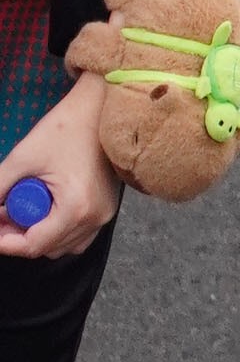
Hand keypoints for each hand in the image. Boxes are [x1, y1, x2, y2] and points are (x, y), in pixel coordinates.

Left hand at [0, 75, 118, 260]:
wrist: (99, 112)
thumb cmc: (65, 129)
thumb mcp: (23, 158)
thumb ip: (0, 186)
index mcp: (75, 208)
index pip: (35, 244)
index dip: (7, 243)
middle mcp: (94, 219)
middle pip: (48, 248)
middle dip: (21, 237)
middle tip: (2, 215)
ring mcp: (104, 217)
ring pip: (64, 246)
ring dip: (40, 235)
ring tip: (21, 211)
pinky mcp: (106, 210)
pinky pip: (79, 235)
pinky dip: (57, 230)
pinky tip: (44, 210)